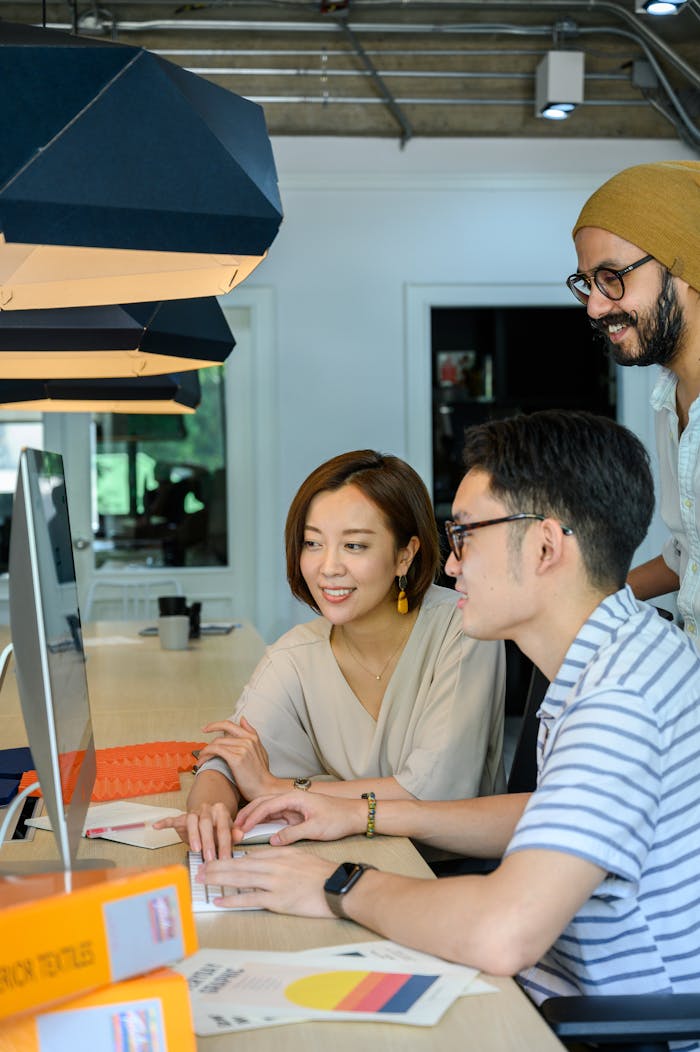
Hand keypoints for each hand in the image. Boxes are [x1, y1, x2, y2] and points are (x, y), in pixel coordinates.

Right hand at [154, 801, 235, 860]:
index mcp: (220, 811)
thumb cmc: (217, 826)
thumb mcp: (227, 830)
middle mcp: (206, 809)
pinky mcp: (181, 817)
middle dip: (208, 842)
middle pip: (206, 824)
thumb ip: (233, 834)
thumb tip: (241, 835)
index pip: (223, 828)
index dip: (225, 845)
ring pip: (192, 821)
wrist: (207, 815)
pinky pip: (172, 819)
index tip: (225, 859)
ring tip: (195, 849)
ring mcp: (193, 812)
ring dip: (194, 836)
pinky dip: (164, 822)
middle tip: (210, 858)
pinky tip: (156, 826)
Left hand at [197, 717, 280, 800]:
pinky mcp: (236, 758)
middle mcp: (247, 740)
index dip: (215, 725)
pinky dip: (206, 755)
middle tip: (201, 751)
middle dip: (208, 743)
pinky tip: (203, 762)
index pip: (229, 725)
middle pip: (220, 736)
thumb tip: (242, 719)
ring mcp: (242, 748)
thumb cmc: (261, 773)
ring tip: (201, 760)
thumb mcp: (260, 750)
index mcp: (252, 737)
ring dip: (205, 752)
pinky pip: (216, 750)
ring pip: (216, 743)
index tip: (206, 728)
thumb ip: (251, 733)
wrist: (264, 788)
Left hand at [197, 847, 336, 916]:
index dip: (230, 858)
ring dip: (218, 878)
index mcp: (280, 854)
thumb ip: (283, 857)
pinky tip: (220, 899)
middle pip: (239, 864)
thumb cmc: (323, 874)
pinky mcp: (277, 899)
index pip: (249, 855)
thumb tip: (267, 861)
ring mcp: (274, 882)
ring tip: (203, 879)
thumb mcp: (301, 856)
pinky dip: (233, 898)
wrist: (337, 886)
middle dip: (217, 866)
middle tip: (200, 868)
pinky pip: (250, 898)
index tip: (217, 860)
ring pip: (240, 877)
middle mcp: (273, 865)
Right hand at [233, 791, 365, 844]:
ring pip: (266, 809)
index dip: (252, 816)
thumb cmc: (338, 818)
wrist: (354, 815)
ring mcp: (292, 806)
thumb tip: (274, 840)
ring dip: (252, 818)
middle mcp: (291, 799)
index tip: (241, 828)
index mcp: (295, 797)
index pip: (267, 805)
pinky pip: (274, 817)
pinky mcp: (295, 814)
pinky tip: (254, 831)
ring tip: (239, 829)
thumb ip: (293, 834)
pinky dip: (262, 823)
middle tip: (233, 827)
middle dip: (246, 814)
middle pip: (262, 803)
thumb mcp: (315, 828)